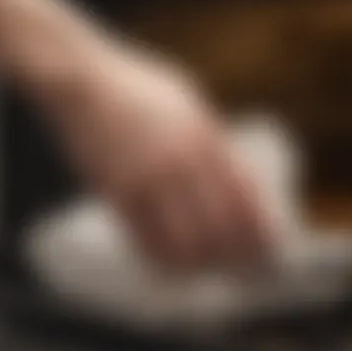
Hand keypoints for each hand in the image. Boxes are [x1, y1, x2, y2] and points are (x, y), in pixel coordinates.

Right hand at [44, 44, 269, 273]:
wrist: (83, 82)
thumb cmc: (136, 86)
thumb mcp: (187, 101)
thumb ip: (211, 137)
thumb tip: (234, 176)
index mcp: (204, 135)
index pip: (244, 195)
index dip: (260, 229)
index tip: (268, 246)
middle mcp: (181, 161)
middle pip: (220, 226)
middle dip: (236, 254)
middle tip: (241, 266)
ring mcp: (147, 179)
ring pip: (185, 242)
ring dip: (201, 262)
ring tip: (207, 268)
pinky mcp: (116, 192)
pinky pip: (146, 240)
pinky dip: (164, 260)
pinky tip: (172, 264)